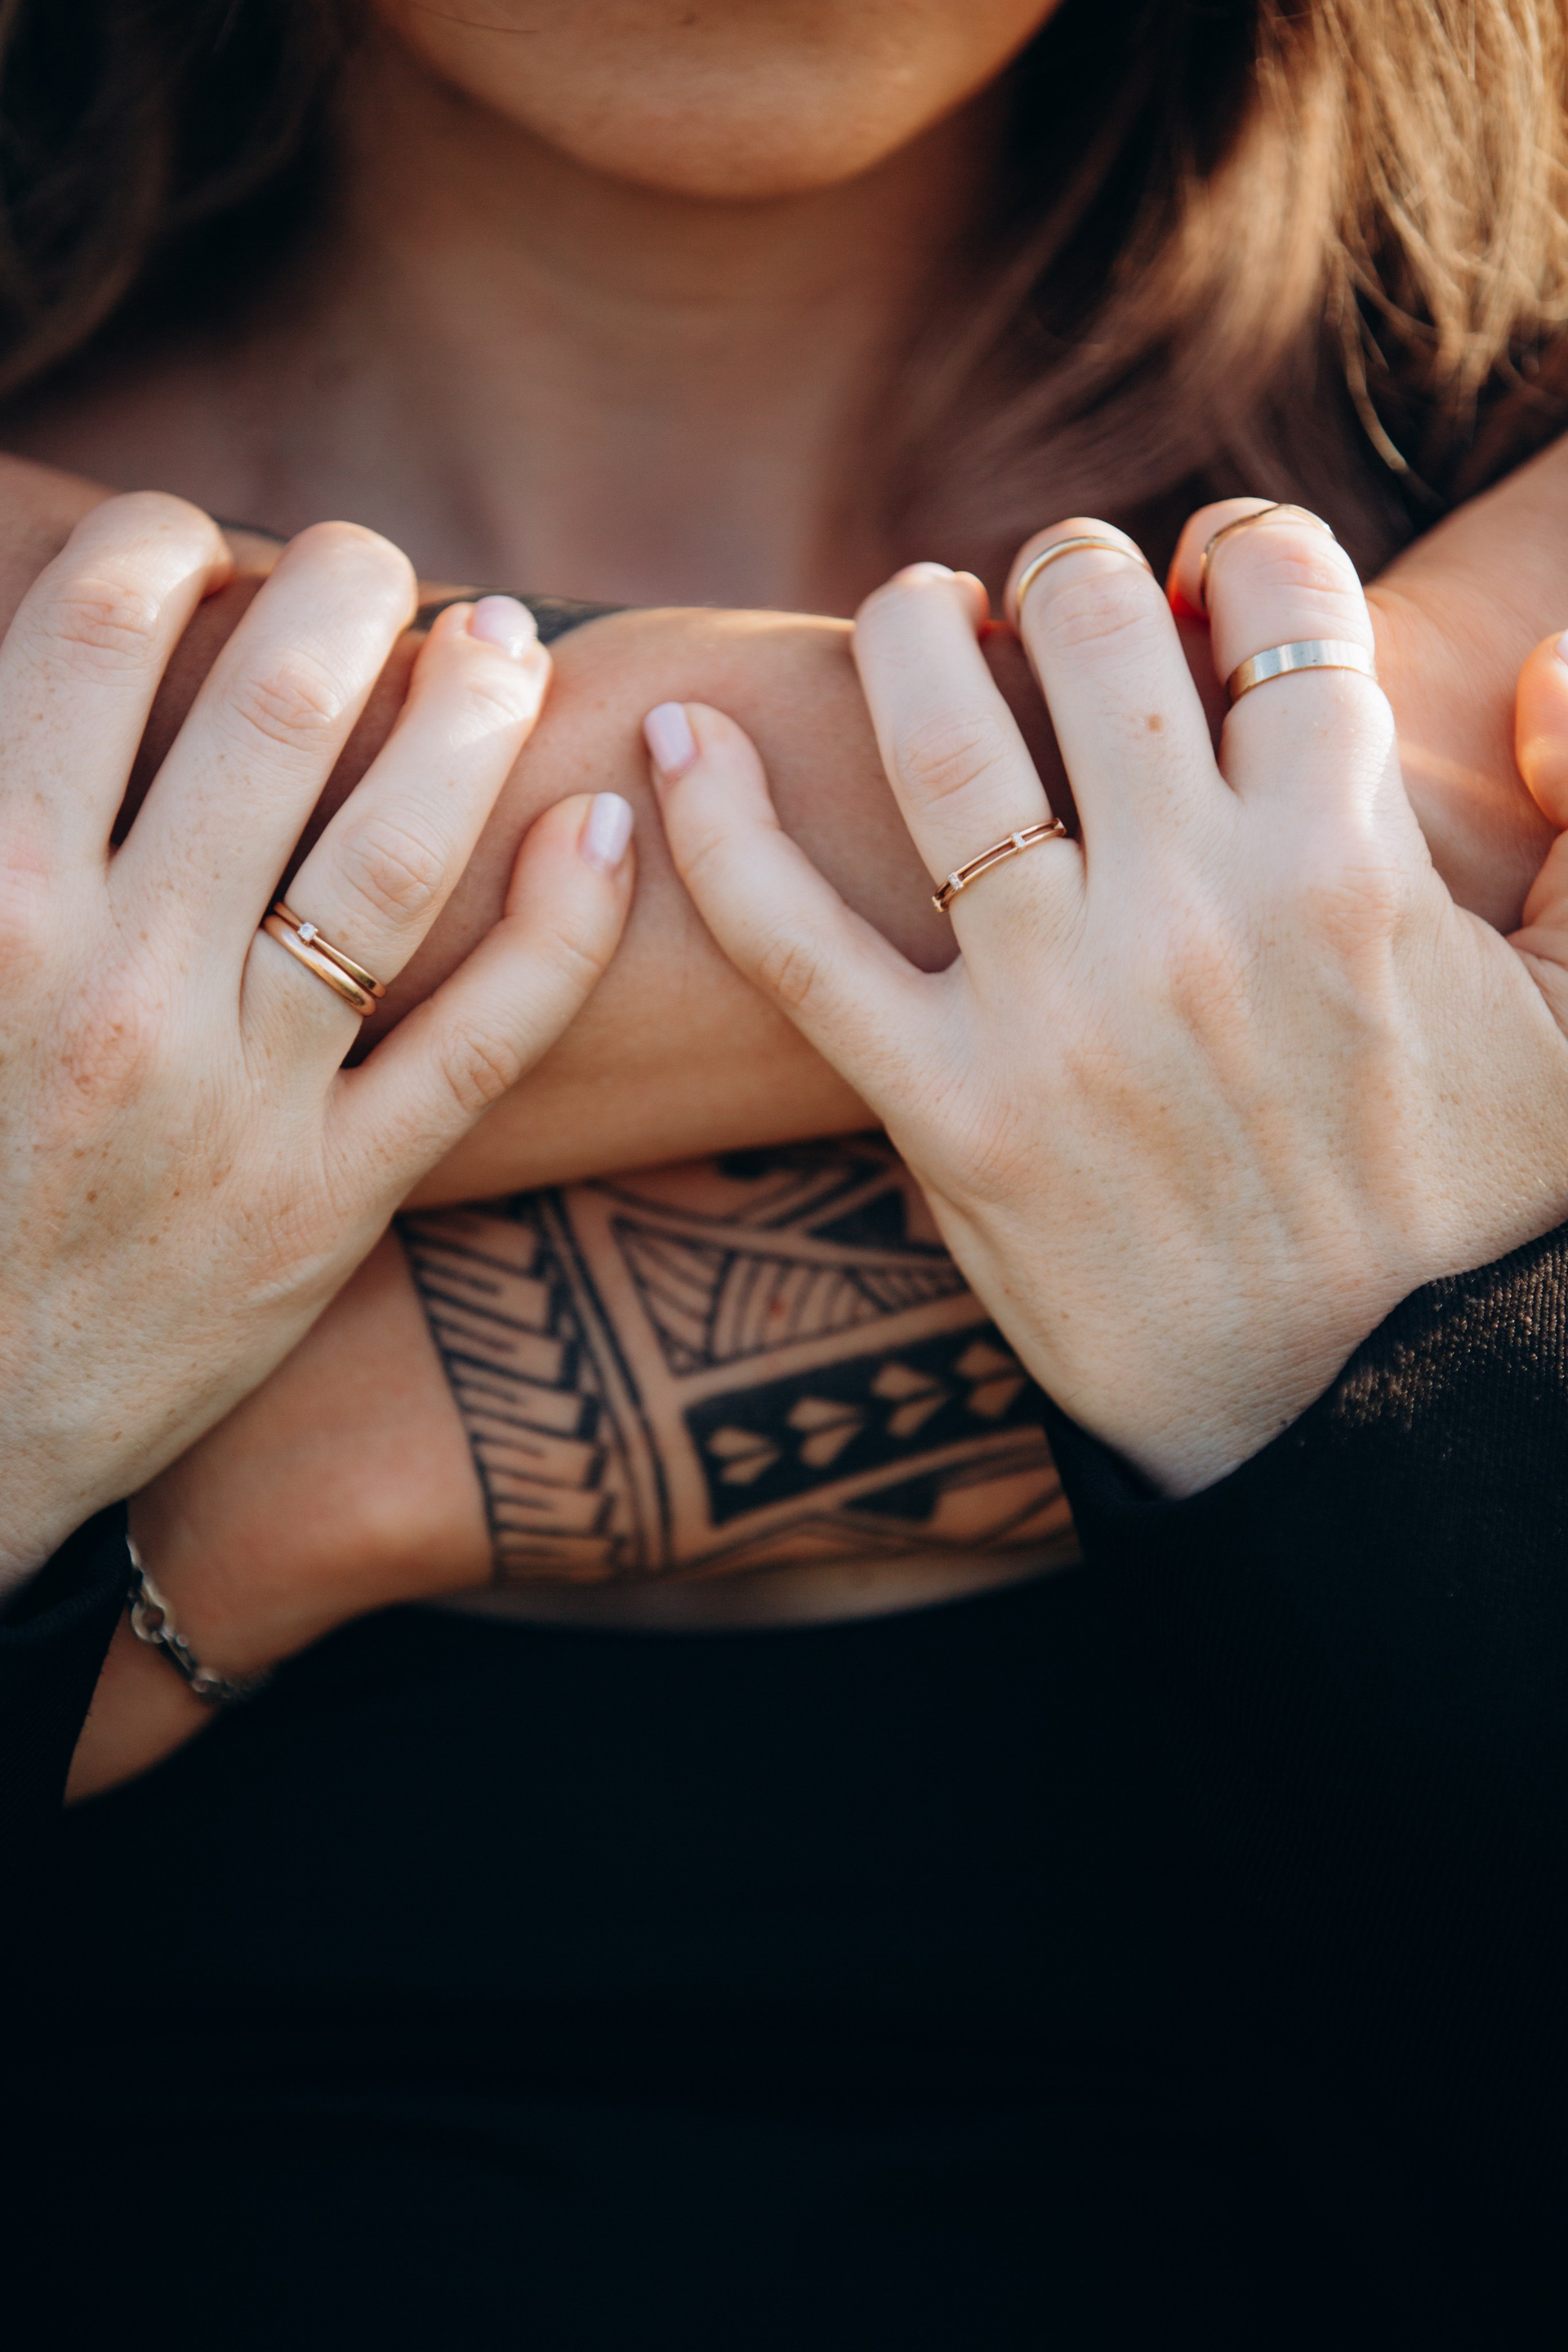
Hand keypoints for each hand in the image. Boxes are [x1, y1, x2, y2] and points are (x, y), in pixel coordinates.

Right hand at [0, 493, 632, 1587]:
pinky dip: (559, 931)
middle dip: (349, 592)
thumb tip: (33, 676)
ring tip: (504, 644)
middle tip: (380, 570)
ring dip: (472, 716)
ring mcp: (240, 1097)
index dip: (168, 550)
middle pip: (274, 711)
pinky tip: (603, 828)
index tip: (205, 553)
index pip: (90, 636)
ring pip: (395, 856)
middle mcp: (114, 981)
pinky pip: (479, 1048)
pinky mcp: (332, 1199)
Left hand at [647, 507, 1567, 1496]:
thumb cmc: (1463, 1212)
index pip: (1282, 603)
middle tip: (1064, 600)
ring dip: (914, 629)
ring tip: (923, 609)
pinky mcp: (948, 1110)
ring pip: (941, 741)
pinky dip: (717, 828)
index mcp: (1350, 864)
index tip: (1228, 576)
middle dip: (1078, 571)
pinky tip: (673, 738)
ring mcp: (1057, 1009)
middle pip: (1094, 627)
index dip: (1252, 550)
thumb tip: (1547, 670)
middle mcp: (1194, 912)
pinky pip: (795, 942)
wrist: (1354, 1410)